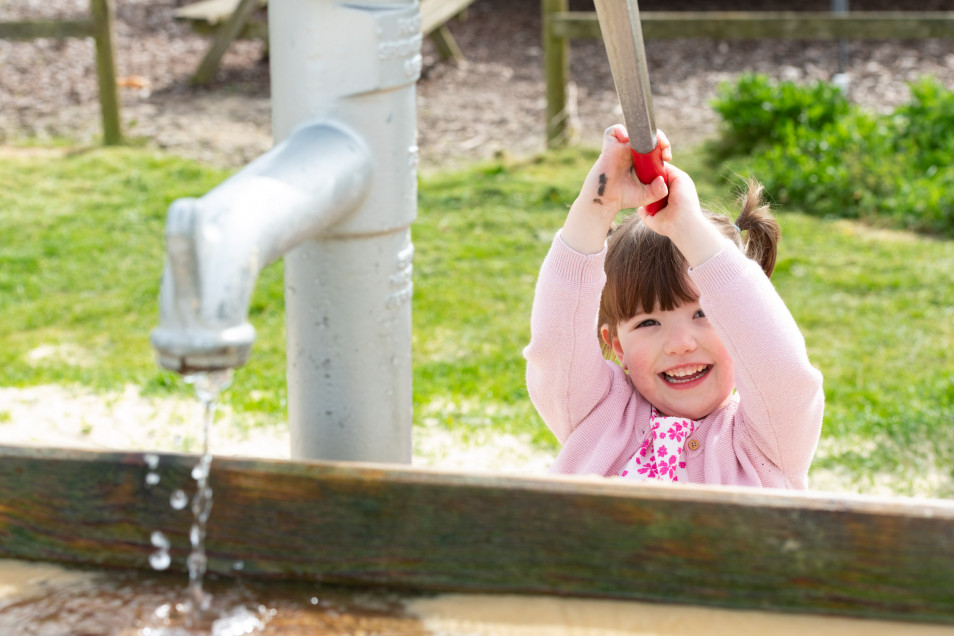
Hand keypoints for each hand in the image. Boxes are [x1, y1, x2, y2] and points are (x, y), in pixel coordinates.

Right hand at [561, 125, 670, 253]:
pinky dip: (619, 130)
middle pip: (647, 135)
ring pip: (633, 130)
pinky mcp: (609, 147)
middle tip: (662, 146)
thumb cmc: (624, 197)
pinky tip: (626, 139)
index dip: (664, 146)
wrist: (606, 201)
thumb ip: (658, 190)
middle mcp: (633, 152)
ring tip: (646, 142)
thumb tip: (662, 179)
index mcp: (644, 160)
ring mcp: (621, 148)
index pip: (656, 145)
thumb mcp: (647, 195)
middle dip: (658, 136)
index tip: (667, 156)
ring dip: (642, 131)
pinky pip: (613, 131)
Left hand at [637, 163, 729, 267]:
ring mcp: (679, 180)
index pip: (657, 181)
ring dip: (650, 164)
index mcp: (671, 193)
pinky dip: (655, 163)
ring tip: (635, 163)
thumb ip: (646, 215)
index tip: (635, 177)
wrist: (682, 226)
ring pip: (662, 167)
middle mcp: (676, 185)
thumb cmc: (670, 226)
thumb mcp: (654, 220)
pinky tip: (642, 162)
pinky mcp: (680, 177)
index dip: (647, 178)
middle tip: (633, 167)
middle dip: (647, 169)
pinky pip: (665, 166)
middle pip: (659, 172)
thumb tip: (639, 210)